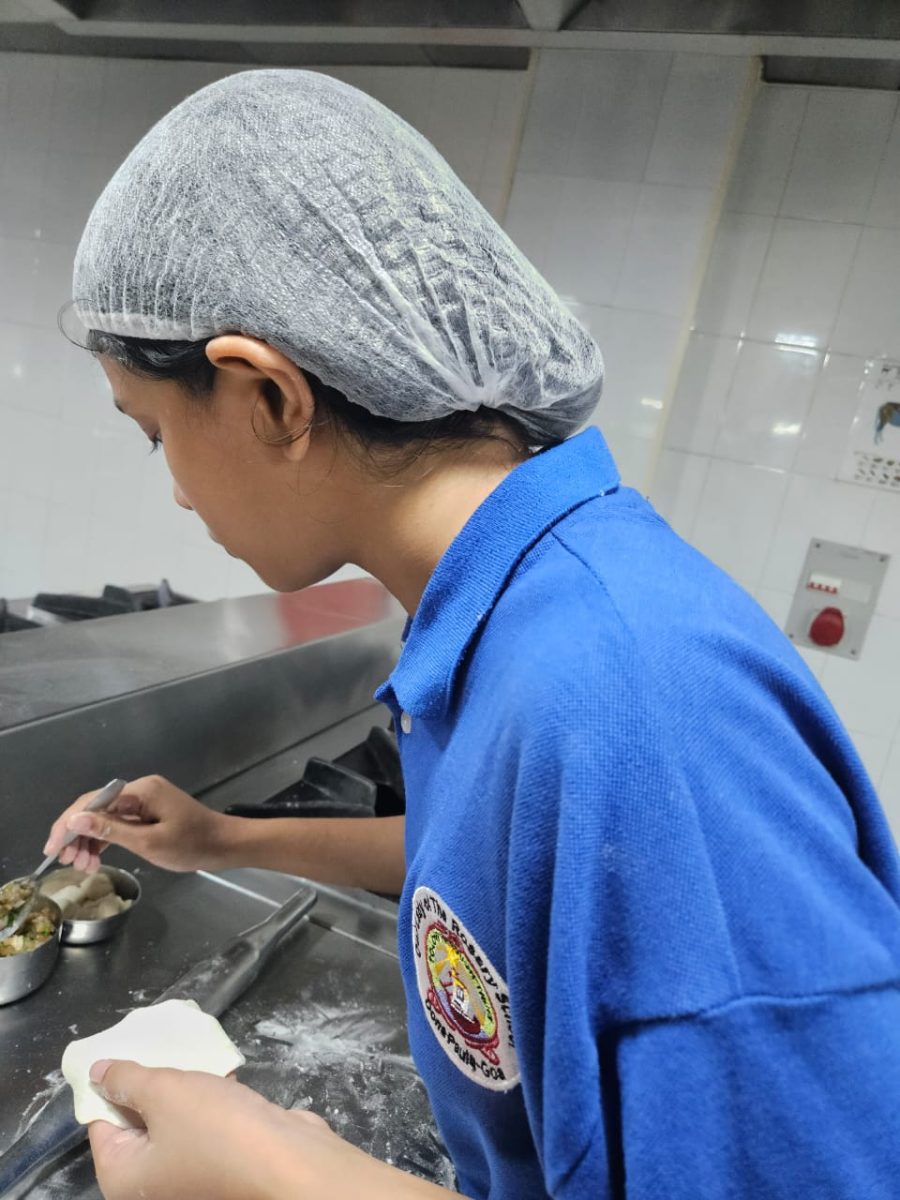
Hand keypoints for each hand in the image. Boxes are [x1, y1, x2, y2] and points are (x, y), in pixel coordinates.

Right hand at [43, 776, 230, 873]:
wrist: (225, 845)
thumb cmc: (191, 845)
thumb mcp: (148, 842)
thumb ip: (111, 831)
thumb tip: (75, 818)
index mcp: (140, 791)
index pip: (92, 802)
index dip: (68, 824)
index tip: (53, 849)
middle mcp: (139, 790)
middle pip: (95, 808)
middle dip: (76, 834)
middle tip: (65, 862)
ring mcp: (144, 801)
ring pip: (105, 817)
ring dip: (89, 840)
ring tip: (79, 865)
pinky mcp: (148, 813)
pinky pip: (118, 823)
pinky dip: (105, 840)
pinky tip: (93, 858)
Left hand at [87, 1061, 450, 1199]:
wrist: (288, 1162)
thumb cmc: (216, 1130)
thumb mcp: (164, 1092)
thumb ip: (127, 1079)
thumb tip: (98, 1071)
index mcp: (124, 1177)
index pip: (101, 1123)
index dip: (111, 1083)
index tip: (126, 1048)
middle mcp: (152, 1184)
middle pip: (137, 1122)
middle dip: (151, 1082)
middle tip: (158, 1042)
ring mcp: (189, 1175)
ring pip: (174, 1121)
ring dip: (184, 1087)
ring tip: (189, 1049)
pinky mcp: (222, 1163)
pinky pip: (204, 1126)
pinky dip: (210, 1100)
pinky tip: (220, 1072)